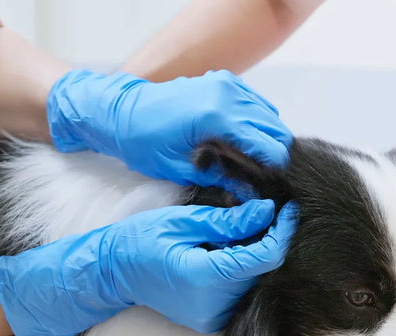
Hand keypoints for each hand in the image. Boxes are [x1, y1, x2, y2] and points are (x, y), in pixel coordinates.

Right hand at [0, 199, 296, 335]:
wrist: (113, 272)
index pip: (264, 256)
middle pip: (261, 270)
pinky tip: (227, 251)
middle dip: (267, 239)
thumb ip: (228, 221)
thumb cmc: (141, 240)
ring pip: (252, 281)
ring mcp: (211, 317)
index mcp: (205, 277)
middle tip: (264, 210)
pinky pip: (237, 292)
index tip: (286, 207)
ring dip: (253, 255)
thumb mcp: (183, 220)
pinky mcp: (209, 320)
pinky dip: (239, 270)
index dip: (281, 230)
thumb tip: (266, 212)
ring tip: (242, 228)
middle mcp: (213, 304)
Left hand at [45, 69, 292, 189]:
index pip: (266, 143)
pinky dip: (257, 122)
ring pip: (267, 114)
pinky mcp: (222, 81)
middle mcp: (226, 93)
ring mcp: (225, 83)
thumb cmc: (141, 142)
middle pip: (272, 127)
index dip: (276, 168)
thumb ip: (219, 179)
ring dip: (268, 138)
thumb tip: (248, 194)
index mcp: (216, 115)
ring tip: (259, 165)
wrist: (119, 113)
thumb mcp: (180, 169)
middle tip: (269, 179)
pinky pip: (254, 102)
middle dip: (275, 154)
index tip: (276, 186)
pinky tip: (247, 143)